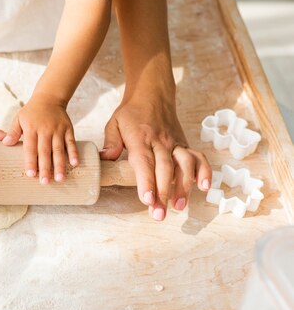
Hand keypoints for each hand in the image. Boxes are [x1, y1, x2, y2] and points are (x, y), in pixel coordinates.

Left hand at [2, 93, 78, 183]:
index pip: (30, 148)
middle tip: (45, 182)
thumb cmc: (32, 112)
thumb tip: (5, 143)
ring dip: (60, 165)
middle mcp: (45, 130)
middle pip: (45, 151)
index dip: (31, 161)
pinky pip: (71, 142)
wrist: (49, 97)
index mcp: (32, 129)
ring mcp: (58, 130)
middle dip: (45, 168)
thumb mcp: (19, 118)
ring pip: (59, 149)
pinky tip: (75, 164)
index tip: (31, 174)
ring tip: (60, 178)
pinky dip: (74, 153)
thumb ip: (13, 131)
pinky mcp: (68, 129)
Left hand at [100, 97, 210, 220]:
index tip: (148, 199)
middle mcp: (160, 142)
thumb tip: (105, 158)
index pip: (144, 162)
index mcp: (140, 138)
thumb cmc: (131, 114)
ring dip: (183, 186)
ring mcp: (175, 143)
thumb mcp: (114, 124)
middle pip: (165, 169)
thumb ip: (111, 142)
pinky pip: (198, 158)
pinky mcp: (185, 144)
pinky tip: (203, 187)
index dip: (147, 181)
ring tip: (179, 206)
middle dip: (163, 193)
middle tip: (159, 214)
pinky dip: (203, 172)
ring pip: (184, 165)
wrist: (152, 94)